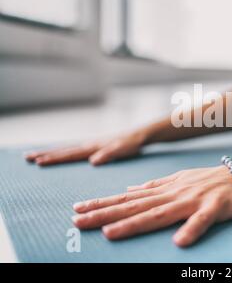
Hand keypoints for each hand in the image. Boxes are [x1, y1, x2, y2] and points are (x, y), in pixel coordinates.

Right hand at [24, 130, 147, 165]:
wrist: (140, 134)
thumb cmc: (132, 144)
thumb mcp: (122, 150)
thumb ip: (109, 154)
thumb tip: (93, 161)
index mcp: (94, 147)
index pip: (70, 154)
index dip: (54, 158)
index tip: (38, 162)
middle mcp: (90, 145)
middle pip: (64, 150)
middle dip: (45, 154)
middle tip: (27, 158)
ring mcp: (92, 144)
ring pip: (68, 149)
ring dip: (52, 152)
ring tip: (36, 155)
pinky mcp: (96, 146)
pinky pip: (75, 150)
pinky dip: (64, 152)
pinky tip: (61, 154)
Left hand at [71, 166, 231, 246]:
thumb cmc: (213, 179)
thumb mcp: (180, 179)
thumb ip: (155, 185)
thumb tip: (130, 190)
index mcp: (167, 188)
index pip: (130, 197)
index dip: (103, 204)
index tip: (78, 209)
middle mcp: (176, 193)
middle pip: (137, 206)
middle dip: (106, 214)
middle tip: (78, 222)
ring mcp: (195, 199)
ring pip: (160, 213)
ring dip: (135, 223)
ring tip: (110, 234)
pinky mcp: (216, 207)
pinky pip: (203, 221)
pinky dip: (191, 229)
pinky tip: (179, 242)